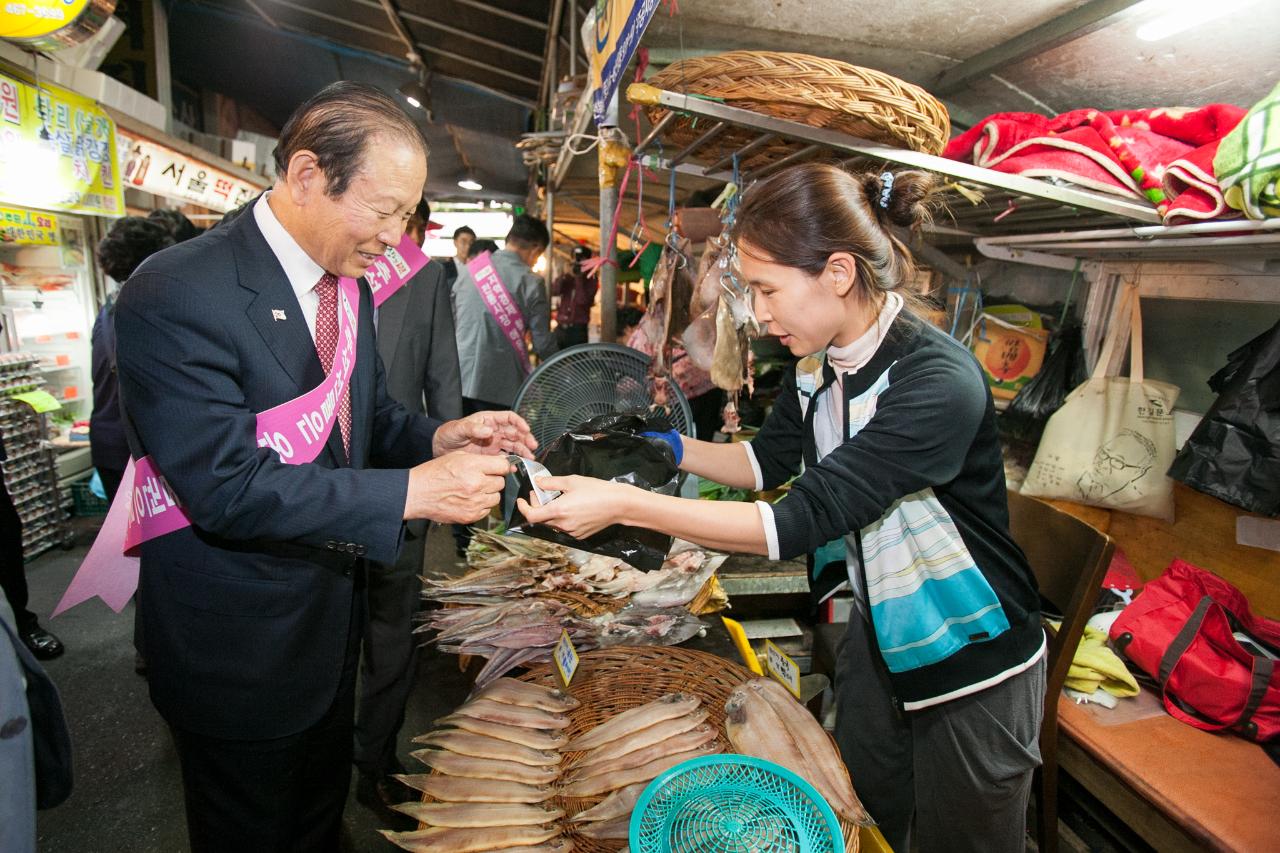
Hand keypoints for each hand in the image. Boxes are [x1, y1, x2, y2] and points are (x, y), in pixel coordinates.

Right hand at [404, 451, 512, 522]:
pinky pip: (487, 510)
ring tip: (474, 490)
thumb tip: (501, 462)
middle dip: (493, 480)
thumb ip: (480, 459)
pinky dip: (481, 505)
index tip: (497, 468)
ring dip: (489, 493)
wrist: (417, 494)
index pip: (503, 467)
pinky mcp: (471, 516)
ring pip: (496, 497)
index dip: (501, 467)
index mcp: (473, 466)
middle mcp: (476, 484)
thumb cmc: (435, 473)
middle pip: (501, 482)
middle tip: (481, 479)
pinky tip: (469, 500)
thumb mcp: (457, 456)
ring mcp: (475, 502)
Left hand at [432, 411, 537, 458]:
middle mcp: (494, 431)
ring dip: (523, 450)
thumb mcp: (459, 428)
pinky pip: (505, 458)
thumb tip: (488, 430)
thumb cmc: (448, 434)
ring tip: (530, 457)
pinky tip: (516, 466)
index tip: (525, 429)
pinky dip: (512, 462)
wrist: (439, 449)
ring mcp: (494, 444)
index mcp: (488, 420)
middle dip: (525, 438)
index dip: (519, 422)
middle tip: (532, 446)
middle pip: (515, 432)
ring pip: (513, 445)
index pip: (509, 418)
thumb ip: (473, 428)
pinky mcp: (491, 456)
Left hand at [515, 475, 635, 538]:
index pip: (531, 515)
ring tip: (559, 499)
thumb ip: (550, 482)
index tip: (521, 500)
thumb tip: (537, 482)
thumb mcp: (572, 481)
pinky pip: (564, 527)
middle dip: (537, 506)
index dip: (523, 508)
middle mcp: (563, 525)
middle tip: (542, 492)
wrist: (619, 505)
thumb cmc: (597, 490)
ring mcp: (572, 532)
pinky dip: (562, 518)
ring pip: (553, 523)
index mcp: (558, 511)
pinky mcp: (580, 535)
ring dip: (550, 512)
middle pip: (541, 519)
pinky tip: (572, 508)